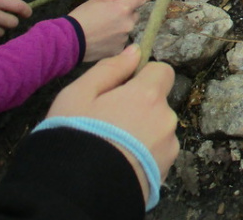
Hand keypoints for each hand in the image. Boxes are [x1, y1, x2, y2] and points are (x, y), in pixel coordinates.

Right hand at [45, 44, 178, 200]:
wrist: (74, 192)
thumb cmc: (73, 136)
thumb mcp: (78, 94)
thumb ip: (110, 69)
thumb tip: (135, 51)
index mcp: (148, 96)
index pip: (162, 71)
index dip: (143, 76)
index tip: (122, 89)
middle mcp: (165, 119)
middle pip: (158, 103)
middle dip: (139, 107)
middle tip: (108, 123)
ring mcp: (168, 147)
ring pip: (158, 129)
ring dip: (142, 133)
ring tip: (111, 147)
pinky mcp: (166, 171)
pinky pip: (157, 153)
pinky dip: (143, 155)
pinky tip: (120, 162)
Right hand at [68, 0, 153, 61]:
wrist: (70, 40)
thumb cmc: (81, 17)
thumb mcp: (97, 0)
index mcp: (123, 8)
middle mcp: (128, 23)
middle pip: (134, 15)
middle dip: (126, 14)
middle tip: (110, 16)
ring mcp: (125, 38)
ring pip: (128, 29)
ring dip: (120, 28)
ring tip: (102, 30)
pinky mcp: (119, 49)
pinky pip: (122, 41)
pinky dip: (115, 39)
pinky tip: (102, 39)